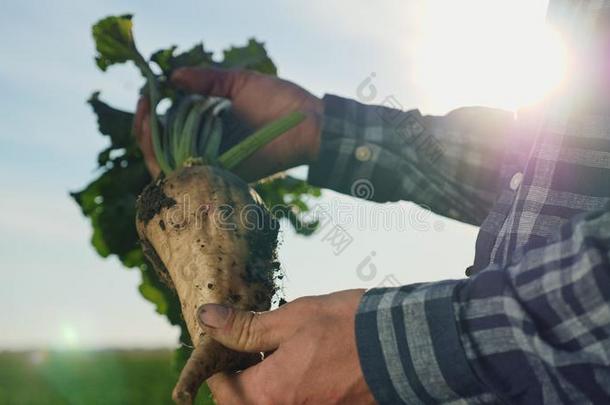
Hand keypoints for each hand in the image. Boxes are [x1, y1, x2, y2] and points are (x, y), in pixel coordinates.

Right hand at [133, 68, 322, 180]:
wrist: (308, 120)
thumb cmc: (278, 101)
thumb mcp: (237, 82)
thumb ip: (207, 80)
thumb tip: (171, 77)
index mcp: (209, 129)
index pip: (168, 131)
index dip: (150, 116)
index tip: (146, 95)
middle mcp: (208, 149)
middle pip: (161, 150)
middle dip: (143, 128)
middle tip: (144, 106)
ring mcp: (214, 165)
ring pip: (167, 165)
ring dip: (148, 143)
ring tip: (145, 118)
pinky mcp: (224, 176)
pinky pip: (189, 176)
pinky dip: (169, 161)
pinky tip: (160, 139)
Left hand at [197, 290, 375, 404]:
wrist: (405, 347)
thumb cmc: (348, 328)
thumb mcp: (291, 319)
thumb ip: (246, 326)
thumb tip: (207, 318)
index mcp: (268, 393)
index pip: (222, 388)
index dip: (220, 361)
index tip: (230, 338)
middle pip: (244, 401)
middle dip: (242, 374)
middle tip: (253, 342)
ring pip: (270, 402)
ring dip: (266, 379)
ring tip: (279, 347)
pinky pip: (296, 402)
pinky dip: (291, 386)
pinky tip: (303, 360)